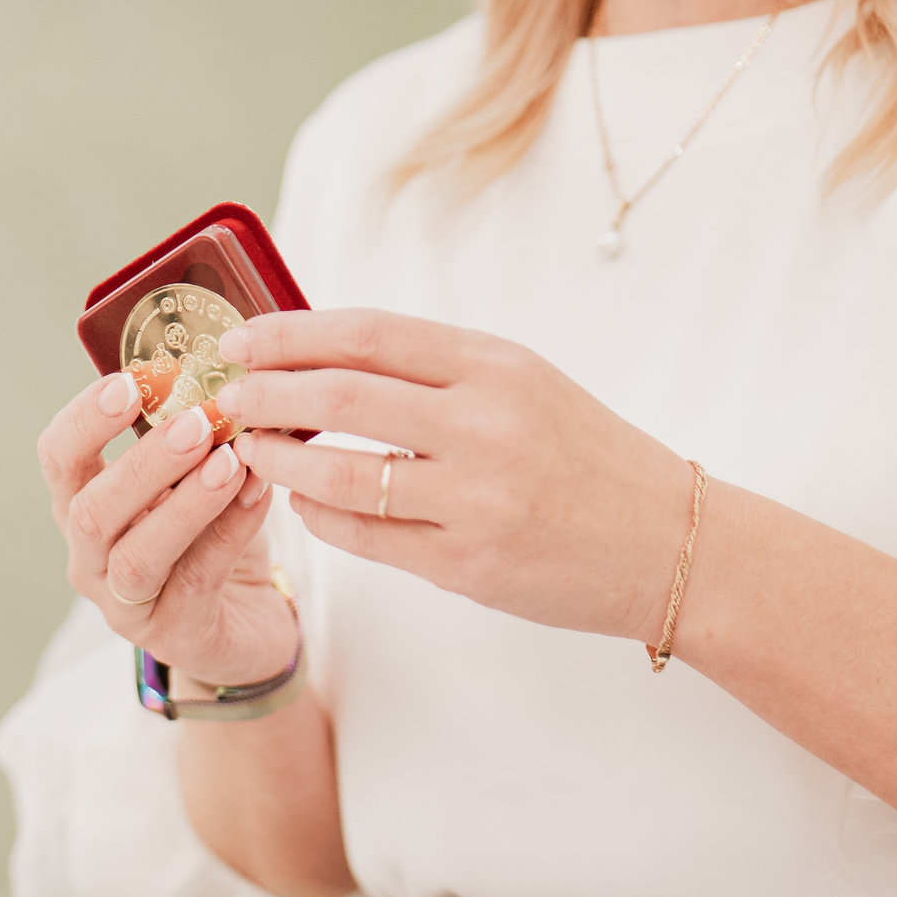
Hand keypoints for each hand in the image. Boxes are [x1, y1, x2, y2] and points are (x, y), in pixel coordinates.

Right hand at [36, 370, 296, 687]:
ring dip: (185, 504)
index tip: (131, 381)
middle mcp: (91, 557)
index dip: (85, 419)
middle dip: (142, 463)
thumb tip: (219, 372)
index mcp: (83, 504)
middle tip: (194, 422)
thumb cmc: (210, 537)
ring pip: (137, 556)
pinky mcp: (175, 634)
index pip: (58, 459)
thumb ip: (189, 434)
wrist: (246, 621)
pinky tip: (259, 495)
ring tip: (229, 461)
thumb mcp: (191, 478)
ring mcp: (127, 603)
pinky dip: (230, 532)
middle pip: (91, 511)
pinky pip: (197, 580)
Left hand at [214, 309, 691, 644]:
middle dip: (266, 394)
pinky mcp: (467, 562)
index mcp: (496, 367)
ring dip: (280, 461)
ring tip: (251, 450)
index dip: (290, 334)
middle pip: (341, 395)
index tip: (242, 341)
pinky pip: (365, 536)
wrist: (667, 542)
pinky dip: (320, 514)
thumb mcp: (523, 384)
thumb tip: (324, 356)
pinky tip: (305, 501)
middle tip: (228, 397)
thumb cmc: (587, 457)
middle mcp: (485, 425)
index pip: (368, 334)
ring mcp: (475, 499)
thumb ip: (435, 370)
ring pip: (340, 472)